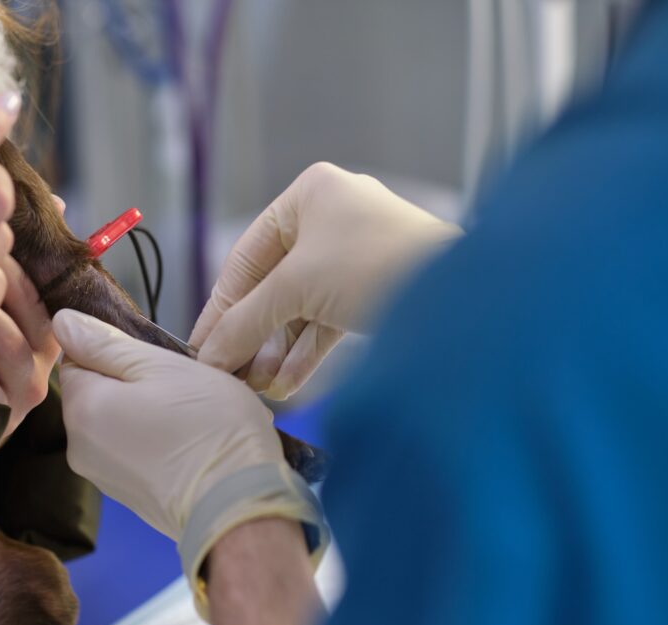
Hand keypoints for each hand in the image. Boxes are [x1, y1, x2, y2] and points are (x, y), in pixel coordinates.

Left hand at [54, 309, 325, 615]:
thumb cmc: (209, 427)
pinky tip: (189, 442)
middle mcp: (79, 447)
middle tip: (179, 385)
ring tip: (190, 415)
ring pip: (116, 421)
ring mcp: (103, 477)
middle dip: (132, 382)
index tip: (153, 358)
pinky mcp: (129, 497)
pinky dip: (154, 441)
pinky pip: (131, 451)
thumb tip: (61, 322)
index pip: (76, 358)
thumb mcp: (162, 366)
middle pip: (95, 392)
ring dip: (145, 410)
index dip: (114, 350)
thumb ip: (106, 344)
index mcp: (81, 408)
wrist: (241, 506)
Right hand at [190, 163, 462, 398]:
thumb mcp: (296, 288)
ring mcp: (356, 253)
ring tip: (257, 386)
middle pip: (272, 284)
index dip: (220, 307)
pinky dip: (306, 350)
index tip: (200, 348)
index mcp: (308, 194)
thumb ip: (244, 321)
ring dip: (277, 348)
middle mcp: (332, 216)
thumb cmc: (376, 266)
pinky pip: (328, 319)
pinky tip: (286, 384)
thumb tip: (208, 355)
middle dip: (252, 334)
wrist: (467, 294)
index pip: (246, 257)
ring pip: (300, 305)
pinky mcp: (375, 287)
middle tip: (229, 374)